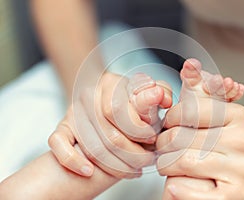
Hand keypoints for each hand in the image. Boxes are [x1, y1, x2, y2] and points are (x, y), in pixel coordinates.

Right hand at [49, 71, 171, 177]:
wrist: (100, 95)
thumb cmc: (127, 97)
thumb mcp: (146, 92)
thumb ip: (158, 93)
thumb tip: (160, 97)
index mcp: (109, 84)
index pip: (119, 110)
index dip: (138, 129)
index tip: (152, 138)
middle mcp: (88, 96)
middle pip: (109, 135)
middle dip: (133, 153)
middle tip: (147, 159)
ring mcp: (72, 113)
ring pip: (92, 147)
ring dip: (115, 165)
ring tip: (134, 170)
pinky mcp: (61, 127)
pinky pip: (59, 145)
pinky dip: (73, 161)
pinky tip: (89, 172)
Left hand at [156, 98, 243, 198]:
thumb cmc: (236, 147)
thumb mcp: (226, 118)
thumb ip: (203, 101)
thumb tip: (186, 71)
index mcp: (238, 116)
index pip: (189, 110)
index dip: (170, 118)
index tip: (167, 125)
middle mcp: (241, 142)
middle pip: (179, 137)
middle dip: (163, 143)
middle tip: (164, 147)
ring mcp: (239, 171)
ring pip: (180, 161)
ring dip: (165, 164)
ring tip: (169, 164)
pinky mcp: (232, 197)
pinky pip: (187, 190)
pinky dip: (175, 188)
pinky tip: (176, 184)